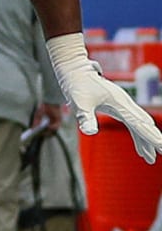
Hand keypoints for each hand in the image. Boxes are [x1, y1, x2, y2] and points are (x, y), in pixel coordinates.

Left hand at [47, 34, 161, 161]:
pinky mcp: (120, 107)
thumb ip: (85, 118)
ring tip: (150, 159)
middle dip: (154, 140)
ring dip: (147, 141)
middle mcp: (126, 104)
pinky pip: (133, 124)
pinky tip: (140, 149)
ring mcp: (124, 105)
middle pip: (145, 125)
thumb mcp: (79, 104)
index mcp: (120, 104)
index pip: (139, 124)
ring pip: (141, 126)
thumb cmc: (77, 86)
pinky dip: (139, 136)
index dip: (151, 137)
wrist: (76, 71)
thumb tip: (90, 132)